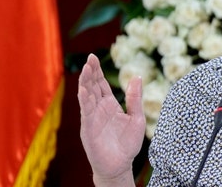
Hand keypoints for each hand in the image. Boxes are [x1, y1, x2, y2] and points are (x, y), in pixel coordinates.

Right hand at [77, 54, 144, 186]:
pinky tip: (84, 89)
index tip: (93, 57)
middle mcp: (99, 109)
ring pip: (87, 96)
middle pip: (92, 86)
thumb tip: (137, 76)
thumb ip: (135, 98)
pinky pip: (86, 111)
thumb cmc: (127, 144)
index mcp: (110, 105)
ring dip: (86, 82)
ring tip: (86, 68)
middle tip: (90, 57)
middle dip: (90, 72)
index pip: (101, 84)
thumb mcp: (136, 117)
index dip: (97, 71)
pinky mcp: (89, 127)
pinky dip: (84, 100)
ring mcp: (92, 117)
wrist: (120, 165)